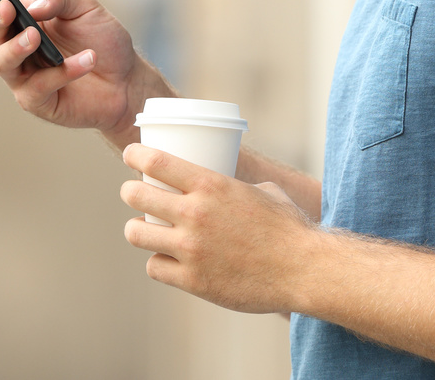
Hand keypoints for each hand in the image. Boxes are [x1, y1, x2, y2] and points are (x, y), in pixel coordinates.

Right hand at [0, 0, 166, 139]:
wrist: (127, 80)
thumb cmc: (101, 39)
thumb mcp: (86, 7)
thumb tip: (32, 7)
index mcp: (23, 19)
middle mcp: (17, 47)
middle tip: (8, 9)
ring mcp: (24, 76)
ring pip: (3, 63)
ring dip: (16, 48)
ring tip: (35, 36)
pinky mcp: (37, 101)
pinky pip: (39, 87)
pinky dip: (63, 72)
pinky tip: (87, 60)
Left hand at [119, 144, 318, 314]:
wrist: (304, 270)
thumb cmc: (289, 228)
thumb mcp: (263, 192)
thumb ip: (235, 188)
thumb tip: (227, 187)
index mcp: (211, 186)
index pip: (156, 162)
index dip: (135, 155)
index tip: (130, 154)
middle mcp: (195, 214)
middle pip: (136, 196)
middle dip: (130, 192)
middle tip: (134, 195)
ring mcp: (191, 249)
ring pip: (136, 234)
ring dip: (138, 230)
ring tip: (144, 230)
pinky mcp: (193, 280)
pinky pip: (155, 268)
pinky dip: (158, 263)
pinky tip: (166, 261)